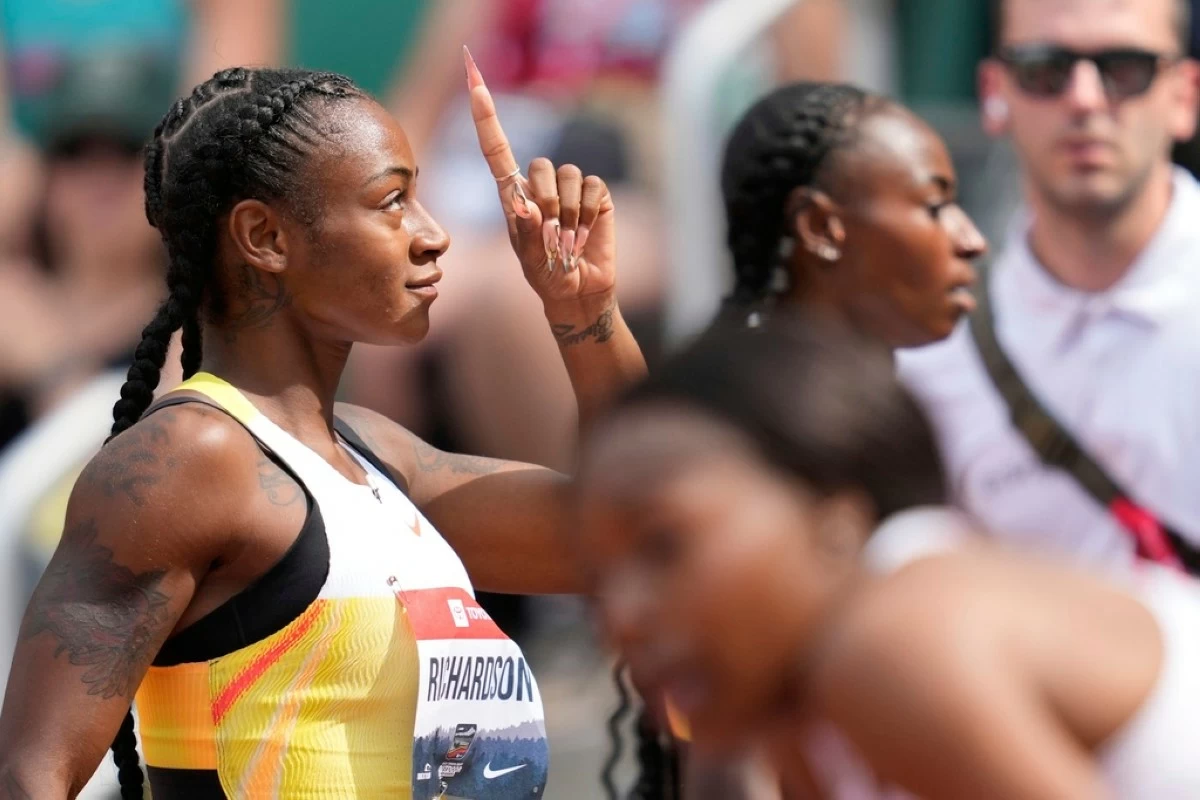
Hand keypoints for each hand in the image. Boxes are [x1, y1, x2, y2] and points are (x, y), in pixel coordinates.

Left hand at [466, 47, 616, 305]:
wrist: (579, 290)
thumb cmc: (545, 274)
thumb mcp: (528, 259)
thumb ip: (525, 232)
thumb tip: (526, 205)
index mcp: (513, 194)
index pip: (496, 149)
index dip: (486, 117)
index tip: (475, 83)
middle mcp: (540, 184)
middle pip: (540, 165)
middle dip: (547, 202)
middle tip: (550, 236)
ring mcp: (569, 188)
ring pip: (568, 175)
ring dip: (568, 214)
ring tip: (567, 239)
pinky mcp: (595, 195)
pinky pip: (592, 186)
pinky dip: (588, 213)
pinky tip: (586, 232)